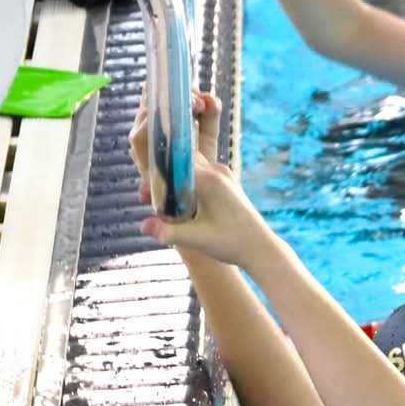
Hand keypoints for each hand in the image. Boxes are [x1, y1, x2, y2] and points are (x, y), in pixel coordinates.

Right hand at [129, 89, 274, 265]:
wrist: (262, 250)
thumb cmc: (233, 244)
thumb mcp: (198, 239)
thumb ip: (169, 232)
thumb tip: (142, 225)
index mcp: (208, 179)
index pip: (175, 155)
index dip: (156, 159)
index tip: (142, 167)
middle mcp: (216, 171)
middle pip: (179, 155)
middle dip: (161, 166)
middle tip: (143, 187)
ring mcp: (222, 174)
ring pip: (188, 163)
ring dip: (172, 173)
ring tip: (156, 194)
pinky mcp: (225, 182)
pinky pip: (198, 172)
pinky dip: (184, 180)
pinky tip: (175, 196)